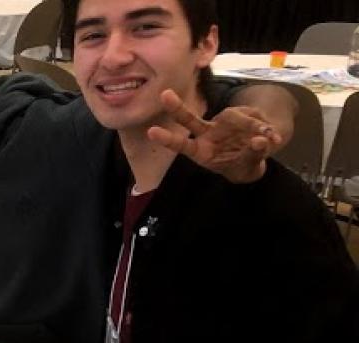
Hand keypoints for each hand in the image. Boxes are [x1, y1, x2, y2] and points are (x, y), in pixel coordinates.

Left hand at [148, 89, 281, 183]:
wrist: (254, 158)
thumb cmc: (241, 166)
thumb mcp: (246, 168)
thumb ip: (252, 155)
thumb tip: (260, 140)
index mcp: (201, 152)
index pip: (182, 145)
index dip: (168, 139)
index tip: (151, 131)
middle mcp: (206, 135)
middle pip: (189, 120)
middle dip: (177, 107)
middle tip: (164, 94)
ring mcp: (220, 124)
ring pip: (231, 117)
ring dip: (252, 126)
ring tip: (267, 140)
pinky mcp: (238, 116)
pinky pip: (252, 119)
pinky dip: (264, 128)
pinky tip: (272, 137)